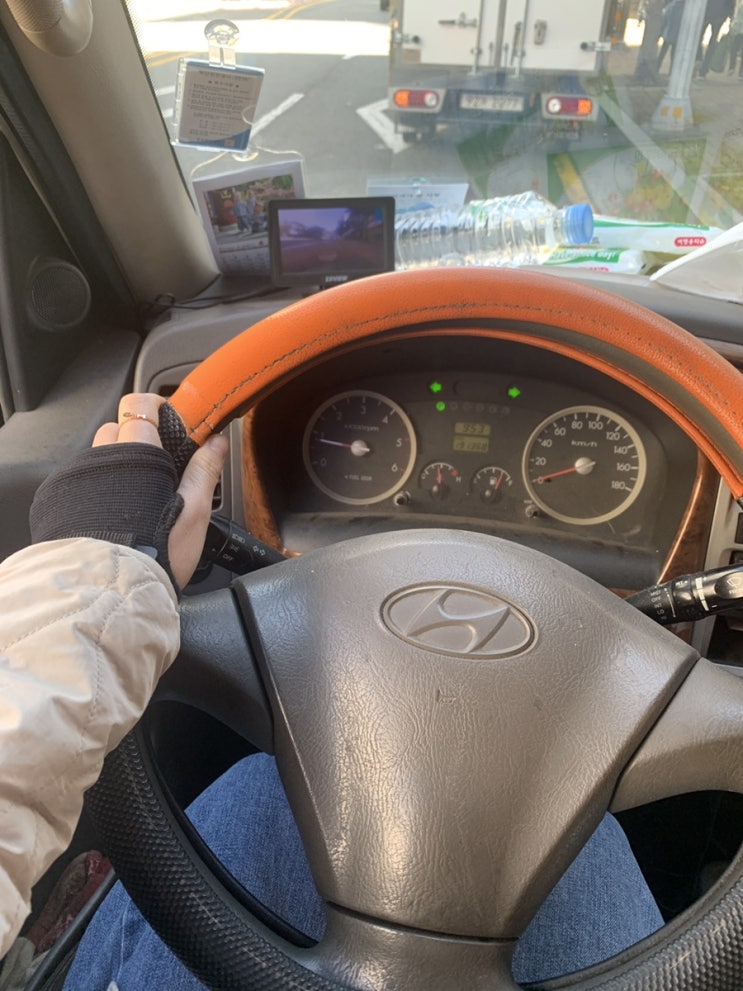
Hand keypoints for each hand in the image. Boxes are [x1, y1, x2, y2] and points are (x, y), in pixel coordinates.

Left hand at [93, 394, 227, 589]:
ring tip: (137, 500)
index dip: (157, 408)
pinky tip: (115, 515)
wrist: (110, 588)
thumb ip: (205, 469)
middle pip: (119, 428)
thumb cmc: (156, 552)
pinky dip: (99, 490)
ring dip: (117, 467)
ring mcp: (78, 478)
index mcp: (137, 452)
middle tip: (159, 471)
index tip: (172, 423)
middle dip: (139, 441)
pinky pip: (83, 482)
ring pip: (100, 456)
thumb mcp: (194, 511)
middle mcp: (102, 458)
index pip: (140, 403)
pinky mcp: (63, 500)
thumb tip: (217, 442)